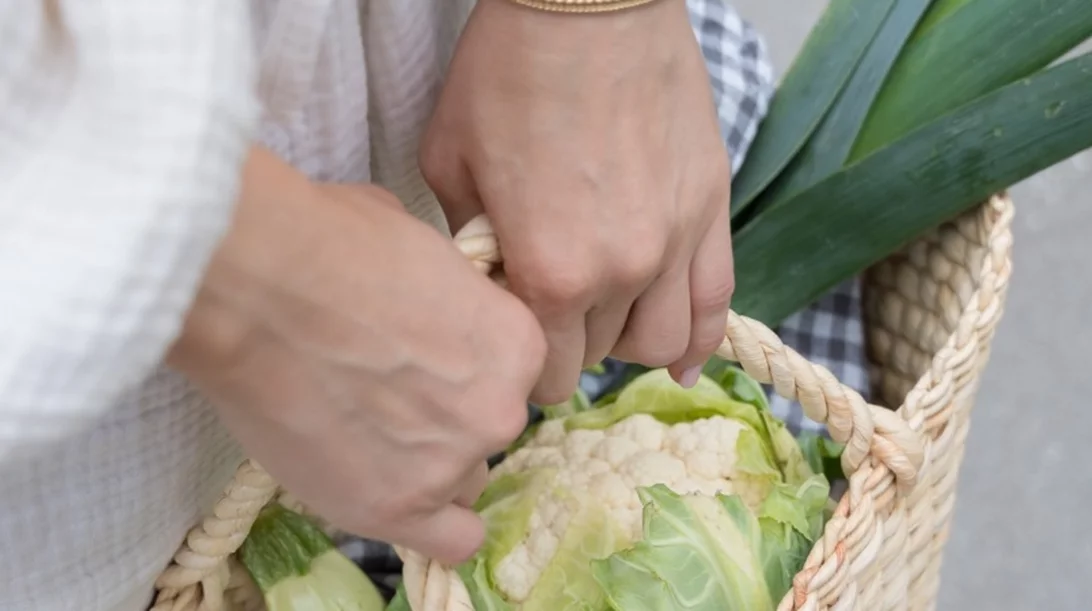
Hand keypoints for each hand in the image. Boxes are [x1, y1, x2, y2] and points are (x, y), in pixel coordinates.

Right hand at [168, 147, 545, 563]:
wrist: (256, 286)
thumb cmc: (330, 242)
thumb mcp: (422, 245)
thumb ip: (452, 292)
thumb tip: (433, 295)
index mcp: (518, 342)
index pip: (515, 374)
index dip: (472, 364)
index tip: (432, 358)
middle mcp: (500, 409)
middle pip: (489, 428)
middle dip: (448, 412)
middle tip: (390, 392)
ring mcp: (450, 464)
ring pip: (462, 480)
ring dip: (429, 464)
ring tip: (368, 434)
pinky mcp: (395, 508)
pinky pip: (449, 543)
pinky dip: (432, 526)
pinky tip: (398, 497)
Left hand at [420, 0, 733, 404]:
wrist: (588, 2)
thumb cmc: (508, 74)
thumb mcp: (453, 164)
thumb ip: (472, 245)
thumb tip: (492, 282)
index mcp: (550, 273)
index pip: (547, 372)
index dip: (526, 362)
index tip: (515, 338)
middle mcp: (621, 273)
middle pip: (599, 356)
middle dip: (570, 342)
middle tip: (549, 305)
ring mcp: (676, 244)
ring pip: (662, 342)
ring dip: (628, 342)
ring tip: (606, 319)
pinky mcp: (711, 211)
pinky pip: (719, 303)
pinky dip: (701, 340)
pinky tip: (682, 362)